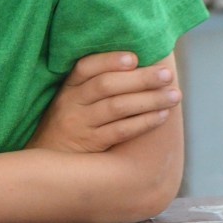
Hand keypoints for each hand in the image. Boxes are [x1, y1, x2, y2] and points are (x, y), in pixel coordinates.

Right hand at [26, 51, 180, 153]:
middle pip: (106, 85)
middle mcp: (72, 103)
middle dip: (140, 78)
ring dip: (149, 100)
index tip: (135, 57)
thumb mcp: (71, 100)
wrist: (48, 165)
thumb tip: (137, 63)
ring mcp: (80, 124)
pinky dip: (143, 122)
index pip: (86, 67)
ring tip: (174, 95)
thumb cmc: (69, 124)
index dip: (110, 60)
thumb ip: (94, 83)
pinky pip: (120, 131)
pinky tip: (161, 116)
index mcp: (68, 87)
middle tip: (167, 75)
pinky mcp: (91, 145)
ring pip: (117, 107)